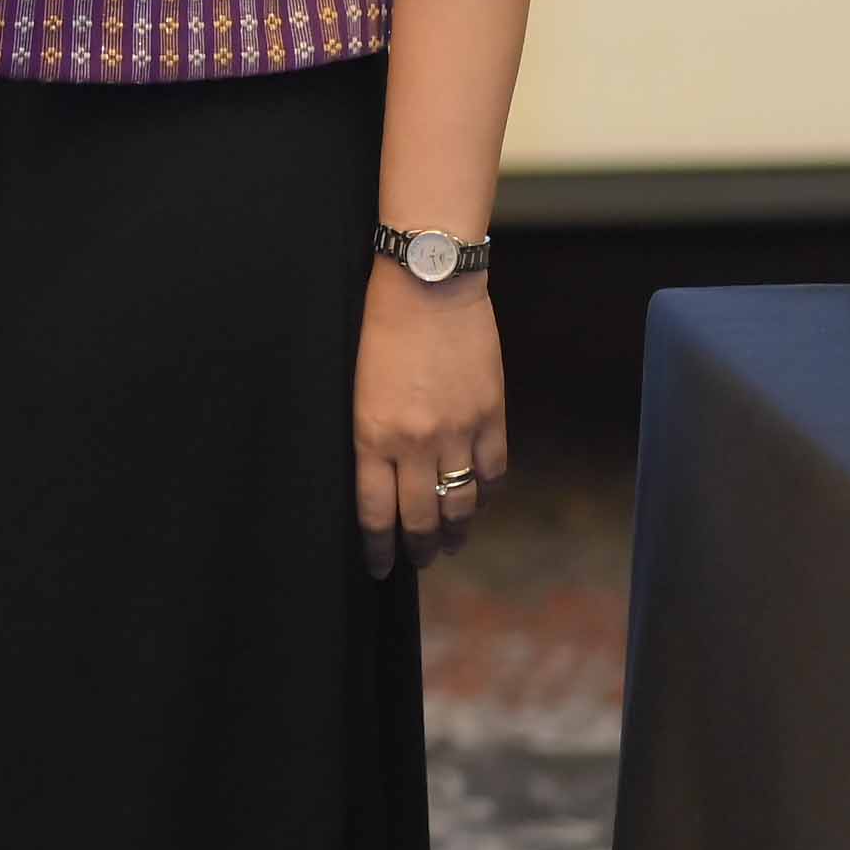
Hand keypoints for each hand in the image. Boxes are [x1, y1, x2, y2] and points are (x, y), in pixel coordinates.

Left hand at [354, 258, 507, 575]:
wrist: (428, 284)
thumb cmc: (379, 326)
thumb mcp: (355, 386)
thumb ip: (369, 435)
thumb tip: (378, 478)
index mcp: (370, 434)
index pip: (375, 510)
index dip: (379, 545)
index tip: (379, 565)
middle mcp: (414, 442)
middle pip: (420, 516)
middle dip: (418, 547)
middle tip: (419, 560)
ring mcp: (458, 431)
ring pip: (461, 502)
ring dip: (456, 529)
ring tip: (450, 541)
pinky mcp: (491, 416)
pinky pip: (494, 470)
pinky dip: (487, 490)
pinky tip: (478, 497)